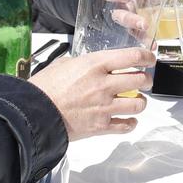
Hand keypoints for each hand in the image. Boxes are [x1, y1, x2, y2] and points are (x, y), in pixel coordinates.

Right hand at [29, 45, 151, 139]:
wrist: (33, 113)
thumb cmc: (44, 88)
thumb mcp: (63, 64)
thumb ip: (82, 63)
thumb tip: (89, 63)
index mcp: (95, 65)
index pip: (131, 56)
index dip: (146, 56)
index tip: (149, 58)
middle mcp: (104, 84)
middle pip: (141, 80)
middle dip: (146, 80)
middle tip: (144, 80)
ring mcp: (104, 107)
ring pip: (138, 104)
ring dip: (140, 102)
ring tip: (136, 101)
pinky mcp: (101, 126)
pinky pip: (126, 125)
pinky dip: (130, 123)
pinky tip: (128, 120)